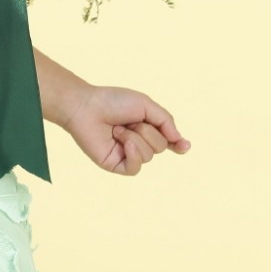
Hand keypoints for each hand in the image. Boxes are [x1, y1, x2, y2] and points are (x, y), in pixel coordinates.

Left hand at [59, 82, 190, 176]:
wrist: (86, 106)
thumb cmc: (113, 102)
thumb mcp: (146, 105)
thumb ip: (166, 121)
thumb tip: (180, 141)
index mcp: (146, 128)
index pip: (168, 142)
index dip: (178, 145)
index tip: (184, 145)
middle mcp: (138, 142)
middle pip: (161, 147)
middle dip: (149, 132)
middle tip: (130, 121)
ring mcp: (126, 154)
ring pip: (149, 156)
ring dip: (135, 138)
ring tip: (118, 129)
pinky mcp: (114, 164)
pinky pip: (135, 169)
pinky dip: (133, 154)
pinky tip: (124, 144)